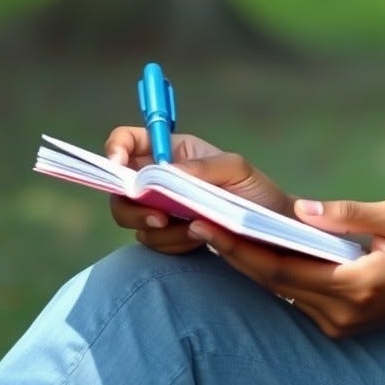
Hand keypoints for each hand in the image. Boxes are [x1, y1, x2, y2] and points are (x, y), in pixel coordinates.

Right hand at [105, 126, 292, 254]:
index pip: (128, 140)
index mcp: (174, 151)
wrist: (269, 232)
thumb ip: (200, 168)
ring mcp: (160, 207)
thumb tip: (162, 173)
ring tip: (196, 228)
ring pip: (133, 219)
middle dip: (132, 206)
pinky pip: (151, 241)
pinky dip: (171, 244)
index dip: (115, 149)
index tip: (118, 167)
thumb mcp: (236, 170)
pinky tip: (197, 239)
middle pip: (119, 188)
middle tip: (161, 218)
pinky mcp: (165, 235)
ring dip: (161, 228)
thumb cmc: (256, 191)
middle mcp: (161, 177)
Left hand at [187, 198, 384, 337]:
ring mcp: (338, 323)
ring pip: (280, 292)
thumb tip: (303, 208)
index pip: (282, 269)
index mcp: (354, 285)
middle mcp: (339, 312)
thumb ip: (351, 213)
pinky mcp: (340, 323)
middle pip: (272, 283)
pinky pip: (296, 296)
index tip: (213, 225)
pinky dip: (273, 272)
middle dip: (234, 253)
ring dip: (249, 263)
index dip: (243, 248)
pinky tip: (254, 250)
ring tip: (216, 232)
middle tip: (198, 224)